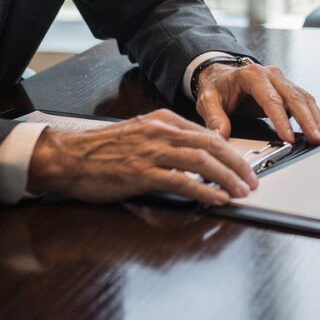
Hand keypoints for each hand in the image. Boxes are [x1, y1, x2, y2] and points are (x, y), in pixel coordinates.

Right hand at [27, 108, 259, 206]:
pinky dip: (204, 189)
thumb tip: (195, 155)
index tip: (244, 165)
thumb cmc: (100, 151)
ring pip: (202, 161)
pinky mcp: (141, 173)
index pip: (207, 134)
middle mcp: (160, 132)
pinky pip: (182, 180)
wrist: (67, 157)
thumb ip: (166, 141)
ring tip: (242, 191)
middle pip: (212, 145)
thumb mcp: (139, 134)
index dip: (231, 151)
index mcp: (162, 121)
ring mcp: (151, 152)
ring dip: (228, 177)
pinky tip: (217, 198)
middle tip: (252, 180)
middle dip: (238, 164)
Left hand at [195, 62, 319, 144]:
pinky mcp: (288, 90)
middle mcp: (272, 75)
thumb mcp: (208, 100)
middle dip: (308, 120)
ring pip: (305, 99)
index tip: (289, 137)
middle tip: (317, 139)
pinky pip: (307, 101)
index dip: (282, 120)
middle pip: (294, 98)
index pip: (271, 100)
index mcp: (253, 76)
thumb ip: (214, 118)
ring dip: (317, 118)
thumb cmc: (217, 87)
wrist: (221, 75)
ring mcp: (283, 81)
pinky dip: (319, 114)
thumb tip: (221, 136)